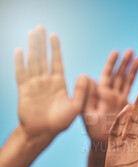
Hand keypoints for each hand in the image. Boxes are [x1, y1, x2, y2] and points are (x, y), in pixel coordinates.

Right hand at [15, 25, 87, 140]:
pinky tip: (19, 51)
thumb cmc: (61, 122)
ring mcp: (34, 85)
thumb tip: (85, 74)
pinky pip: (21, 73)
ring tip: (31, 34)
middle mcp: (46, 81)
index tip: (54, 36)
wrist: (43, 133)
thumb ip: (80, 91)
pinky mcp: (24, 90)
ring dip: (32, 48)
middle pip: (43, 58)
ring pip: (32, 62)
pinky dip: (19, 62)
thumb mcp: (75, 107)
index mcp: (59, 84)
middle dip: (42, 43)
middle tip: (40, 27)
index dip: (55, 49)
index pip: (57, 62)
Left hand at [83, 50, 137, 143]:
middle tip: (132, 51)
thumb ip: (87, 96)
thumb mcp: (87, 115)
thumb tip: (87, 76)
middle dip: (126, 64)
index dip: (112, 63)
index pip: (107, 75)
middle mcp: (112, 97)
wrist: (103, 148)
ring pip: (130, 84)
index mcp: (101, 96)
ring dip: (135, 72)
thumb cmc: (93, 134)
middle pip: (120, 76)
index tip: (117, 52)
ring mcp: (122, 103)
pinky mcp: (131, 110)